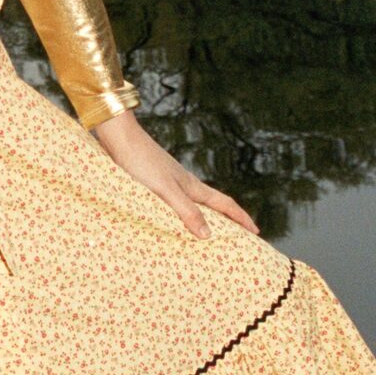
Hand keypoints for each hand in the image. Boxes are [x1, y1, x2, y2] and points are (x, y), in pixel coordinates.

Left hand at [90, 109, 260, 239]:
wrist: (119, 138)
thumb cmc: (141, 163)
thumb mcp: (166, 190)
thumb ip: (186, 211)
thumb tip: (208, 235)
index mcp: (191, 186)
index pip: (224, 204)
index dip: (241, 218)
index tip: (256, 232)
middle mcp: (184, 184)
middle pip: (212, 203)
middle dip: (228, 220)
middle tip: (239, 236)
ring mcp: (169, 181)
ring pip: (194, 203)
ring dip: (205, 217)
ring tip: (209, 232)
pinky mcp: (153, 181)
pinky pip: (175, 203)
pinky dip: (182, 214)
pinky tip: (173, 220)